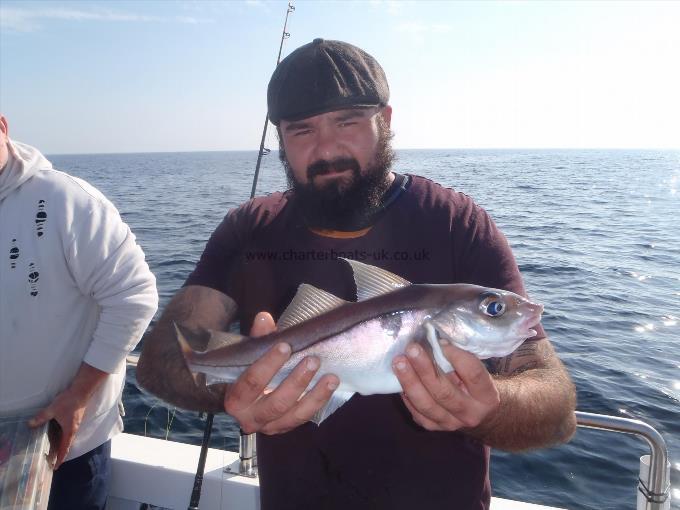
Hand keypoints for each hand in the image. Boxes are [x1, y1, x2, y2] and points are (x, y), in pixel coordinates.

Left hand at [28, 389, 88, 468]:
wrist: (82, 391)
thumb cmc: (69, 401)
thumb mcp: (53, 409)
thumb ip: (42, 417)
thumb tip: (30, 424)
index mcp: (69, 431)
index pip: (65, 448)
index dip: (60, 458)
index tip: (56, 467)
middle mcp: (73, 430)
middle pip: (67, 445)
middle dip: (60, 454)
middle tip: (52, 461)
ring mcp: (75, 425)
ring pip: (68, 439)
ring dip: (62, 446)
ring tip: (53, 451)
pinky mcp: (75, 420)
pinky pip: (68, 433)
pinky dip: (63, 439)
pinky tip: (57, 436)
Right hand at [224, 312, 338, 434]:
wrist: (245, 403)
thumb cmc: (247, 373)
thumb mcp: (248, 357)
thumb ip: (258, 339)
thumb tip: (264, 318)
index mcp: (236, 398)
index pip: (252, 382)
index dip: (268, 364)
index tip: (285, 346)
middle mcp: (251, 417)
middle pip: (276, 402)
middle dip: (297, 381)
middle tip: (312, 360)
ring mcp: (270, 426)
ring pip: (294, 414)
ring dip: (315, 395)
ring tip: (331, 377)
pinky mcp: (285, 427)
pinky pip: (304, 417)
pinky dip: (319, 402)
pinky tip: (330, 387)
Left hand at [392, 341, 499, 431]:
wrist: (479, 413)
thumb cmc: (475, 383)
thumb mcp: (476, 370)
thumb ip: (459, 359)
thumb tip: (434, 341)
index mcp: (487, 396)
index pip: (472, 374)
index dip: (456, 356)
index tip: (440, 341)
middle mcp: (471, 414)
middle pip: (444, 392)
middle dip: (425, 369)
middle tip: (411, 349)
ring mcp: (451, 424)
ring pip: (426, 405)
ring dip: (410, 381)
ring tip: (399, 362)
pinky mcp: (435, 427)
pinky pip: (417, 413)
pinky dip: (407, 395)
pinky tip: (399, 379)